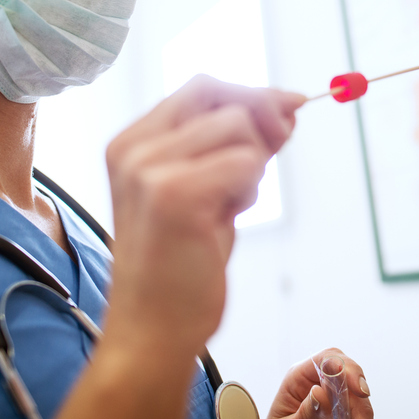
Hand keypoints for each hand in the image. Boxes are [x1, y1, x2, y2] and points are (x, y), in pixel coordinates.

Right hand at [103, 75, 304, 353]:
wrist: (152, 331)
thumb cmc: (180, 266)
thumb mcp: (207, 190)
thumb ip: (235, 145)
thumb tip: (285, 103)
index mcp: (131, 142)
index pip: (201, 87)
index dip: (250, 94)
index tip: (288, 109)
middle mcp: (133, 148)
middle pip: (220, 94)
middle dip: (260, 118)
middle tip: (269, 158)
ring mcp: (149, 169)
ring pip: (238, 126)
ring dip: (251, 165)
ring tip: (227, 207)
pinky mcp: (174, 194)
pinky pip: (245, 163)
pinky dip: (249, 190)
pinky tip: (224, 221)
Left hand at [256, 348, 374, 418]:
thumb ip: (305, 416)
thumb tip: (320, 393)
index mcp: (300, 379)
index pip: (328, 359)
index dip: (348, 368)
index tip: (361, 390)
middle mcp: (321, 386)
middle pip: (351, 385)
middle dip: (361, 411)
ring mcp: (335, 403)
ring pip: (362, 406)